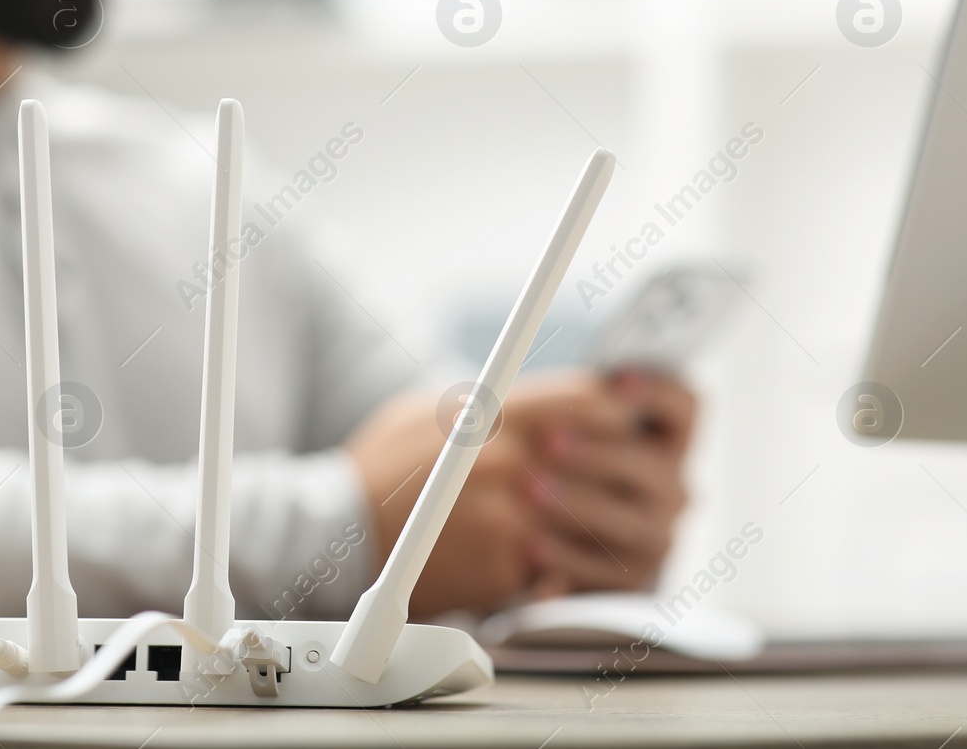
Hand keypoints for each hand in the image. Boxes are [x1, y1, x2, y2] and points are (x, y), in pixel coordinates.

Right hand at [344, 370, 682, 616]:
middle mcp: (508, 462)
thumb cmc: (386, 467)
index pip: (588, 399)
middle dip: (620, 463)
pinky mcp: (507, 567)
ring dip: (602, 518)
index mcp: (494, 414)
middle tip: (623, 470)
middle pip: (602, 456)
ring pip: (592, 515)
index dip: (616, 408)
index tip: (623, 415)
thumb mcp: (434, 409)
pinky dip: (563, 562)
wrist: (343, 532)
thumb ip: (495, 402)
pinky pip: (560, 563)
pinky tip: (555, 555)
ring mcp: (511, 517)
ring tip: (596, 519)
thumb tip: (552, 403)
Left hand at [522, 368, 693, 598]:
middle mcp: (670, 488)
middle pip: (652, 466)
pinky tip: (530, 544)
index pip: (683, 406)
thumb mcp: (556, 421)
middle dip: (597, 453)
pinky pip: (604, 573)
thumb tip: (578, 392)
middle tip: (547, 442)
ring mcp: (655, 536)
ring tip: (529, 490)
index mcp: (662, 439)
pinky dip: (565, 557)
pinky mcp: (629, 580)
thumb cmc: (551, 461)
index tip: (616, 381)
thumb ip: (570, 401)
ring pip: (631, 522)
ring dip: (578, 504)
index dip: (657, 390)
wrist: (531, 531)